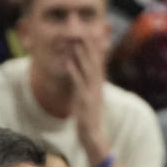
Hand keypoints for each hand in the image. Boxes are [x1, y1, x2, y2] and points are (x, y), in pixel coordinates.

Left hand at [67, 39, 108, 160]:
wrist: (93, 135)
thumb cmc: (89, 116)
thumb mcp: (91, 97)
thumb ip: (89, 85)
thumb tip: (86, 74)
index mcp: (98, 84)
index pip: (98, 62)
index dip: (96, 48)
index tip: (92, 33)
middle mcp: (97, 86)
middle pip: (94, 62)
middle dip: (89, 47)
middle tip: (85, 31)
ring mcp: (91, 92)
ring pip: (87, 70)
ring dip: (82, 55)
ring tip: (76, 42)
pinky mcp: (84, 99)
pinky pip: (78, 82)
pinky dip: (73, 71)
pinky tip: (68, 62)